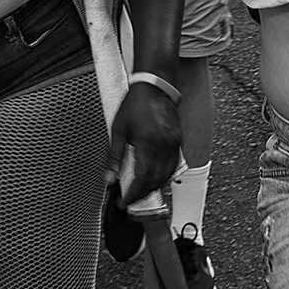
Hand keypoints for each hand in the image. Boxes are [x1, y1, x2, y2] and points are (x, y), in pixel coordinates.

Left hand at [109, 83, 182, 205]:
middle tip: (130, 200)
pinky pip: (174, 165)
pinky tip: (154, 177)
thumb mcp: (118, 130)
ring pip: (167, 175)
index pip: (142, 178)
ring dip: (154, 187)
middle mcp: (164, 145)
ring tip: (140, 191)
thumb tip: (109, 178)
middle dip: (143, 194)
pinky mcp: (178, 140)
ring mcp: (174, 143)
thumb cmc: (136, 104)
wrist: (155, 86)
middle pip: (156, 180)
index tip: (124, 202)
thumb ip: (114, 157)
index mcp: (147, 142)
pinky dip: (164, 175)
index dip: (133, 194)